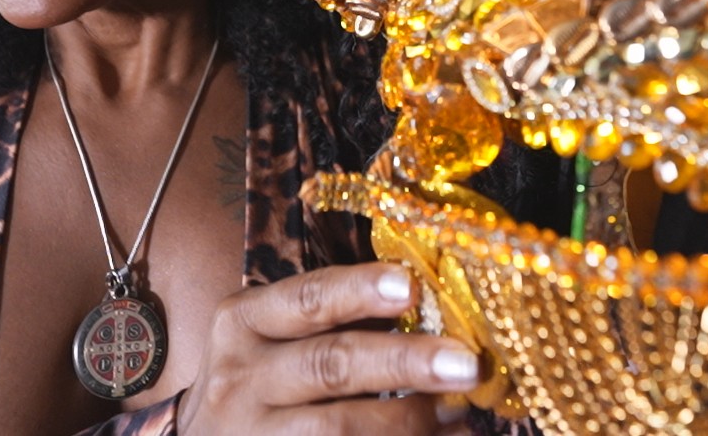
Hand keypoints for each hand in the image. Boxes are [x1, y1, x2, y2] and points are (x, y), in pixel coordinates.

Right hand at [177, 263, 479, 435]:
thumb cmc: (261, 380)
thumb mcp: (272, 339)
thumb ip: (334, 321)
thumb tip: (434, 310)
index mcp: (243, 322)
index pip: (306, 299)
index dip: (358, 291)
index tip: (410, 286)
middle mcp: (239, 378)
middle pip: (331, 365)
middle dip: (405, 362)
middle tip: (467, 364)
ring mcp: (254, 434)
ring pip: (339, 428)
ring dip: (410, 420)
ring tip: (459, 411)